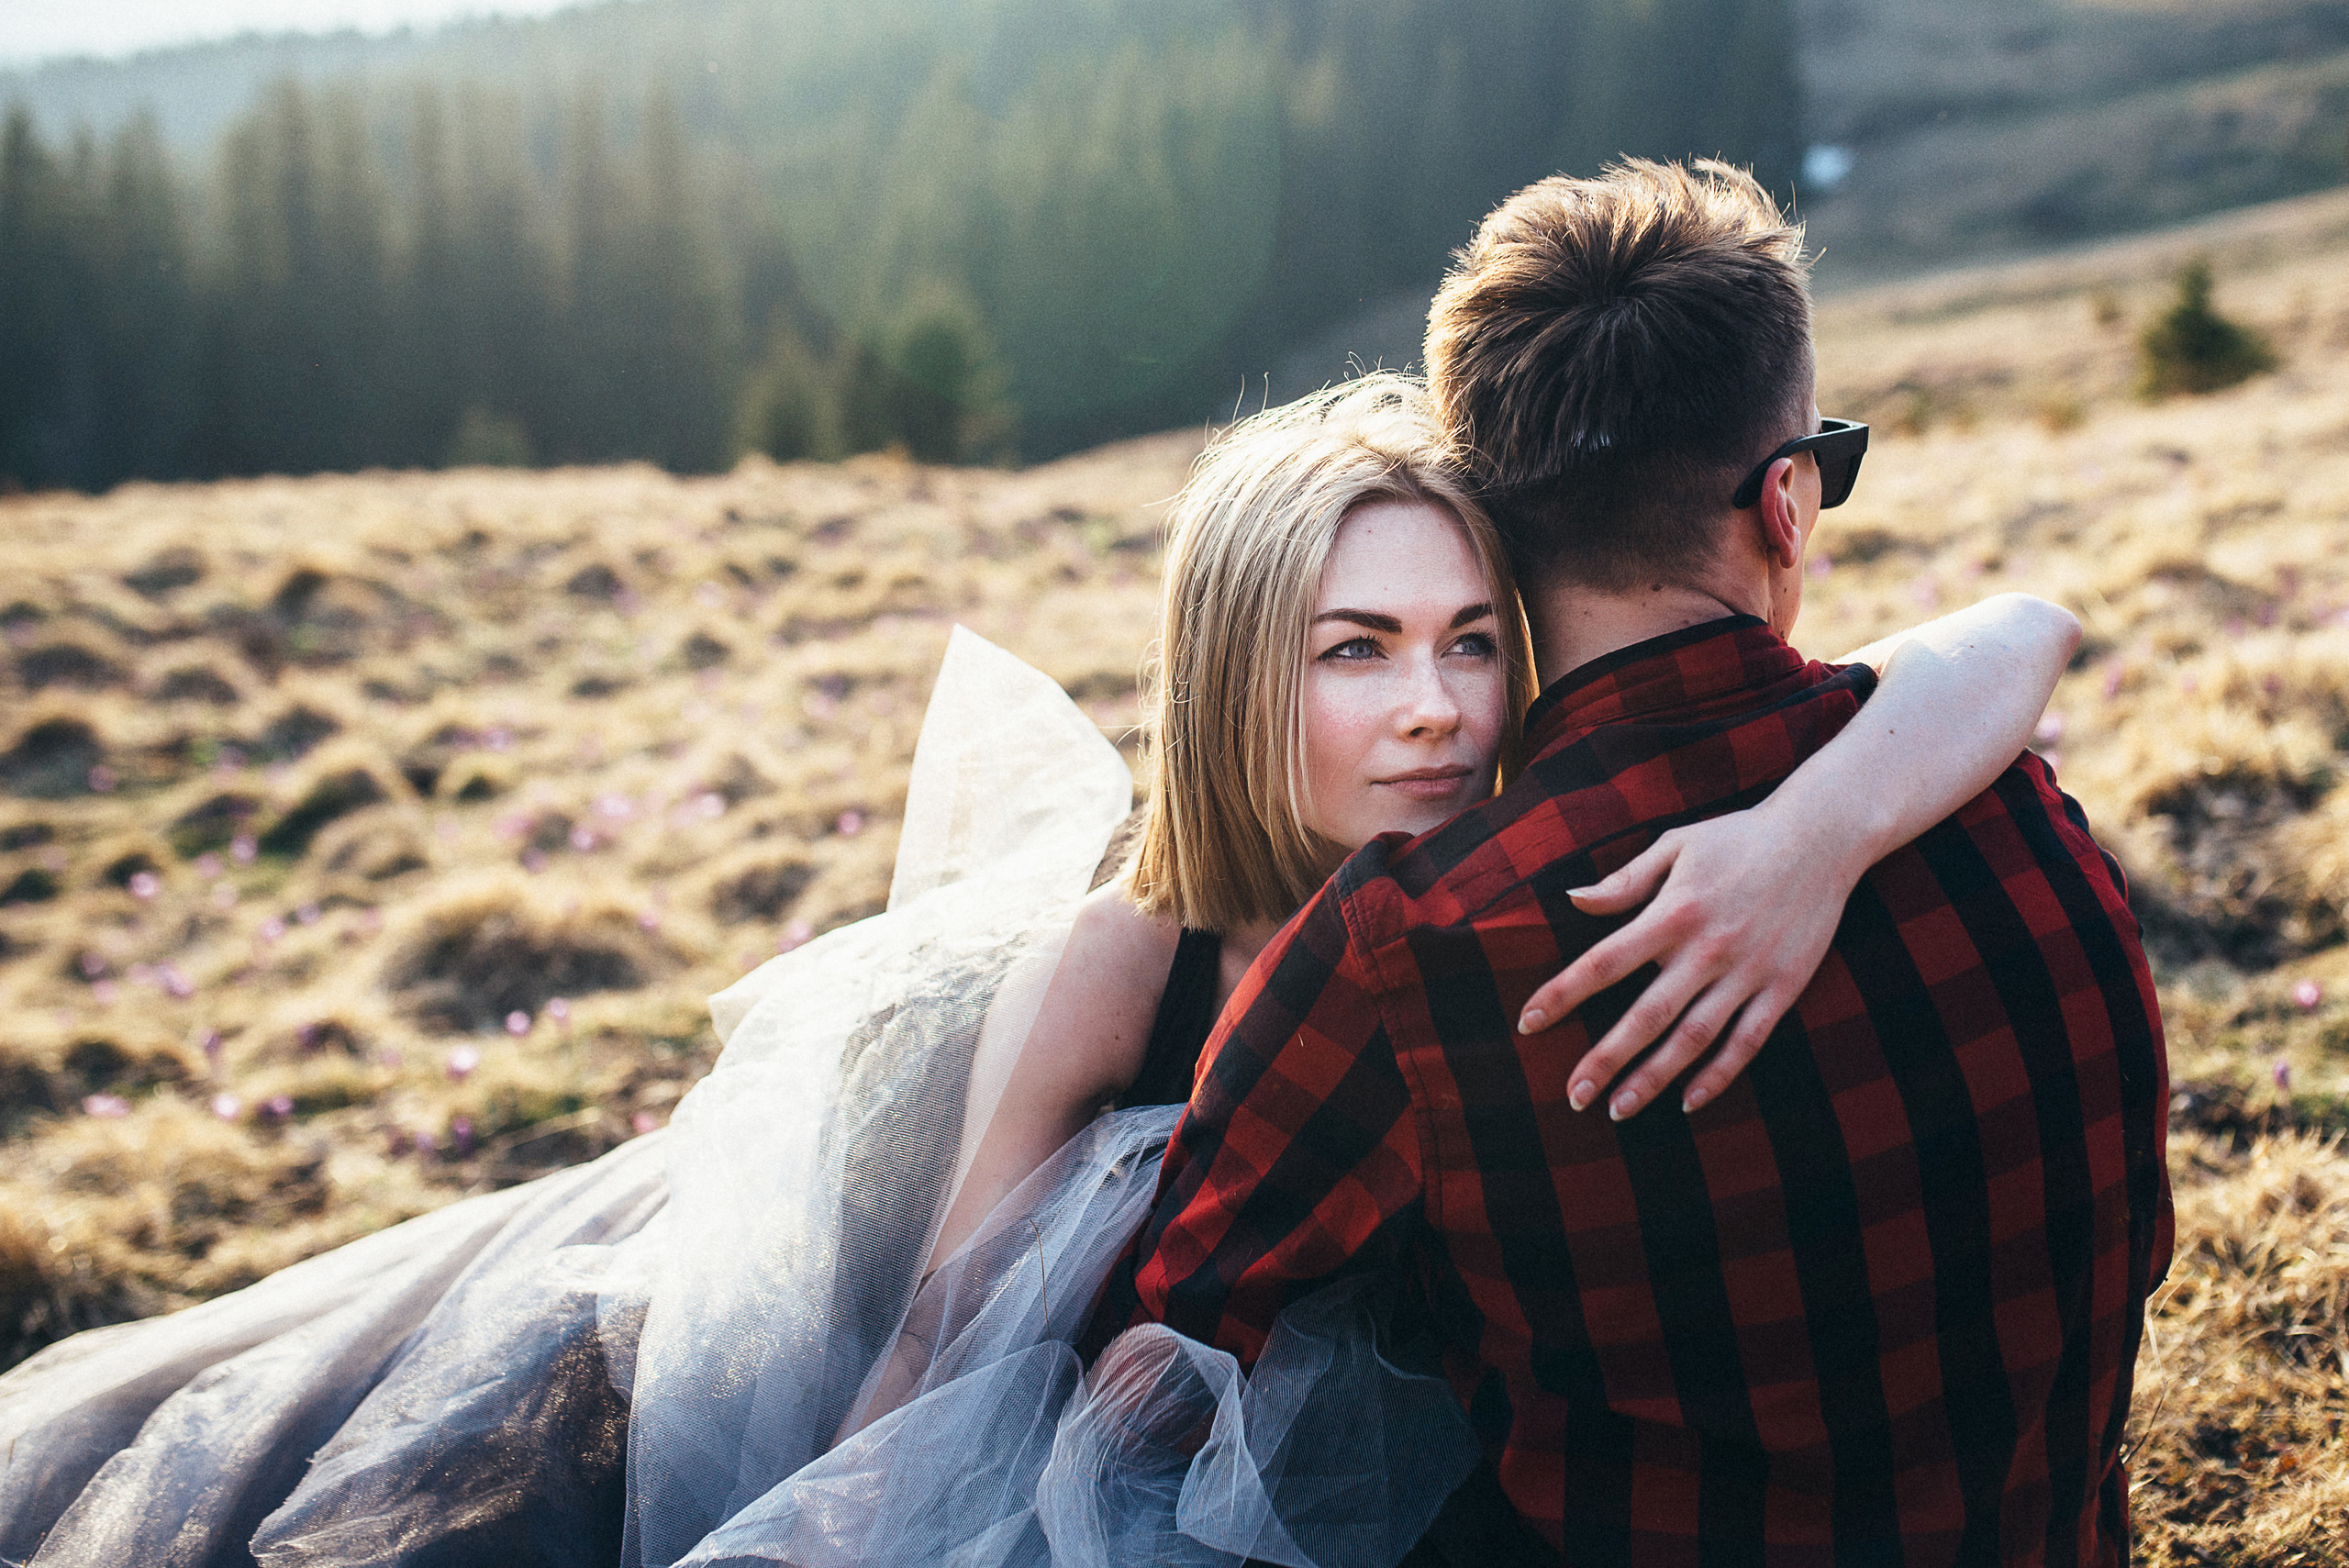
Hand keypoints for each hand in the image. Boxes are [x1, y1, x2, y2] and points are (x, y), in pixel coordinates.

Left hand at [1515, 805, 1861, 1118]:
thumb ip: (1625, 880)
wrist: (1821, 835)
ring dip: (1653, 1079)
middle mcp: (1707, 948)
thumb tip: (1572, 900)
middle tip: (1573, 1096)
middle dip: (1605, 1060)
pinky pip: (1747, 1041)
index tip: (1528, 1023)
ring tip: (1617, 1110)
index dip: (1563, 994)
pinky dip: (1718, 1075)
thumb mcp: (1675, 845)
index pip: (1604, 962)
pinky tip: (1688, 1101)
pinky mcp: (1783, 985)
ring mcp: (1748, 971)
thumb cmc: (1737, 838)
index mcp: (1673, 912)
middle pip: (1646, 1015)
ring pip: (1694, 1039)